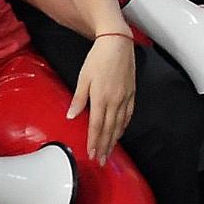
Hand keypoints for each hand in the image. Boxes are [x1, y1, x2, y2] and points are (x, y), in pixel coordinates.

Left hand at [70, 34, 135, 161]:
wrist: (117, 43)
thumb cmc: (97, 59)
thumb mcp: (84, 78)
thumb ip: (79, 99)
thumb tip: (72, 116)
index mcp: (102, 98)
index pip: (97, 126)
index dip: (94, 141)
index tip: (92, 154)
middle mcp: (116, 101)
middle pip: (110, 129)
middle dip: (105, 146)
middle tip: (102, 160)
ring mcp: (125, 97)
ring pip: (120, 124)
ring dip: (114, 139)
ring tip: (110, 151)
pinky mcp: (132, 93)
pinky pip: (129, 114)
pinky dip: (124, 125)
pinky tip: (121, 131)